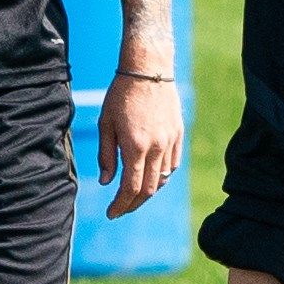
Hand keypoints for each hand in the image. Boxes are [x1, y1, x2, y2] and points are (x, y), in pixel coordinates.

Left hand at [96, 71, 183, 218]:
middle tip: (120, 209)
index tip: (111, 213)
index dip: (120, 205)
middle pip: (148, 189)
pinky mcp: (178, 134)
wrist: (148, 70)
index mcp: (136, 146)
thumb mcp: (106, 124)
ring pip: (162, 179)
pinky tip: (150, 177)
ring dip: (148, 191)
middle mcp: (156, 147)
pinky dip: (161, 176)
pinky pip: (172, 165)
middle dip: (133, 204)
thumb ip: (106, 156)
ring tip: (132, 195)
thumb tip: (106, 182)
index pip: (130, 188)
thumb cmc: (120, 95)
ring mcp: (170, 141)